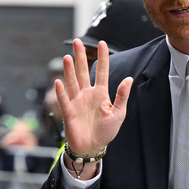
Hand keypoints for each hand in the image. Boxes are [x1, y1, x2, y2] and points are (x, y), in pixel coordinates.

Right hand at [56, 39, 132, 156]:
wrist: (93, 147)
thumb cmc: (106, 131)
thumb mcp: (118, 113)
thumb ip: (122, 96)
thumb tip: (129, 79)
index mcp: (101, 93)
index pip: (101, 71)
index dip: (102, 58)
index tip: (103, 43)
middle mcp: (87, 94)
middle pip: (82, 71)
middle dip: (80, 56)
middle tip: (77, 41)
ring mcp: (77, 102)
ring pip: (72, 82)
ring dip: (70, 70)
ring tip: (68, 56)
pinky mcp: (69, 112)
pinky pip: (64, 99)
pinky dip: (61, 91)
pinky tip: (59, 81)